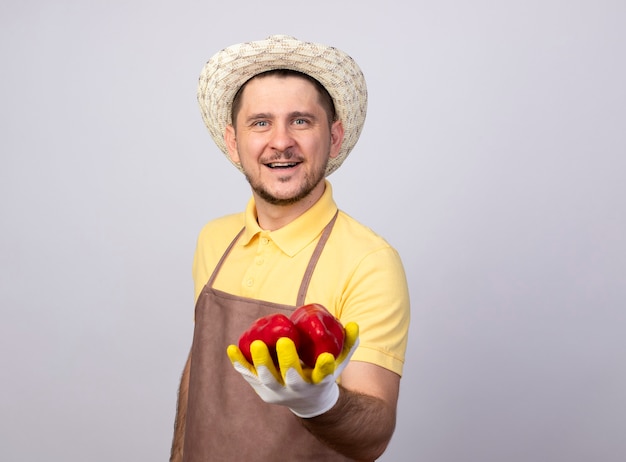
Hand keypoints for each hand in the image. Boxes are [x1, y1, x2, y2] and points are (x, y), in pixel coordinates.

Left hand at [227, 322, 358, 417]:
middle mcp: (297, 389)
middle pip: (291, 377)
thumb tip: (355, 324)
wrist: (308, 402)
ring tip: (255, 345)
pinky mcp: (261, 388)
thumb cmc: (323, 374)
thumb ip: (348, 343)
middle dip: (287, 360)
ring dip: (261, 362)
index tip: (326, 357)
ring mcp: (277, 391)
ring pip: (267, 379)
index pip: (323, 375)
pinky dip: (241, 363)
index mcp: (318, 383)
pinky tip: (232, 349)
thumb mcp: (340, 361)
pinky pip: (249, 375)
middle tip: (283, 341)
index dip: (324, 367)